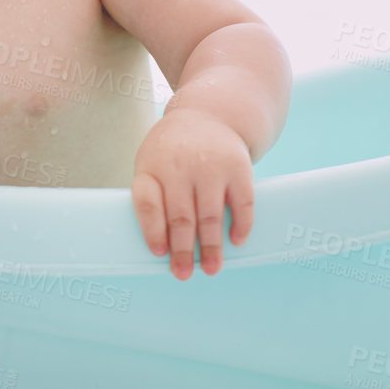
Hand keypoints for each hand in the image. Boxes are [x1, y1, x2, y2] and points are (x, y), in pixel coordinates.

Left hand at [130, 108, 253, 279]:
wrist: (210, 114)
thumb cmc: (174, 152)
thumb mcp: (152, 163)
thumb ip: (153, 198)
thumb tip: (161, 248)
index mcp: (153, 166)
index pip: (148, 202)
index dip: (152, 231)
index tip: (159, 253)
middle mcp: (180, 165)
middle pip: (180, 216)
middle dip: (183, 250)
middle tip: (184, 274)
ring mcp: (211, 166)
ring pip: (211, 215)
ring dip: (212, 247)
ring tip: (212, 268)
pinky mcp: (238, 167)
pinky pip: (242, 203)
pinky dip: (241, 225)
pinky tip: (236, 241)